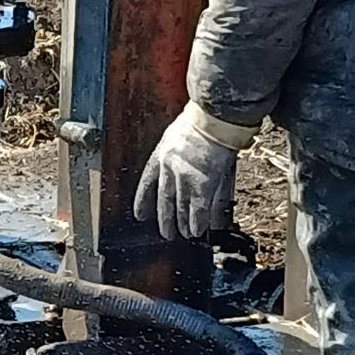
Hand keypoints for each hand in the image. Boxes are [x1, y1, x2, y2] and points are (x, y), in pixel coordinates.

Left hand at [135, 107, 241, 240]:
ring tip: (183, 234)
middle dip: (164, 218)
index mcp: (160, 155)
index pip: (147, 183)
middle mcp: (169, 170)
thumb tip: (174, 165)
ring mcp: (185, 179)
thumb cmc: (200, 121)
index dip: (143, 200)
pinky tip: (196, 231)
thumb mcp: (176, 135)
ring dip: (181, 223)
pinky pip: (198, 209)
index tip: (140, 214)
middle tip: (166, 233)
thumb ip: (175, 152)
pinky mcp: (203, 186)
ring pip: (181, 207)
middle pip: (165, 199)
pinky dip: (197, 221)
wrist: (213, 120)